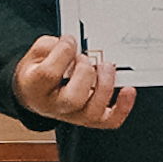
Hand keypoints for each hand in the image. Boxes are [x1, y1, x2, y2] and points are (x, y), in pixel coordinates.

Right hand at [15, 35, 136, 131]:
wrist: (34, 93)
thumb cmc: (37, 72)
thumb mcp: (35, 53)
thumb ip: (51, 46)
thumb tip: (73, 45)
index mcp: (35, 88)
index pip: (49, 73)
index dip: (64, 52)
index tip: (70, 41)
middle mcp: (54, 106)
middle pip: (73, 98)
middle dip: (85, 71)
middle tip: (85, 58)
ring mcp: (72, 115)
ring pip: (92, 112)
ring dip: (105, 86)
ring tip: (106, 67)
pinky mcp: (88, 119)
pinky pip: (109, 121)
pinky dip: (122, 107)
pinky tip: (128, 90)